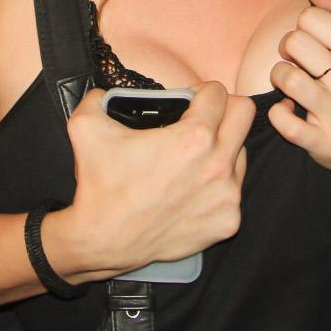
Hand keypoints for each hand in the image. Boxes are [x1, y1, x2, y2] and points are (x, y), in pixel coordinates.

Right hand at [56, 80, 251, 276]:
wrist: (103, 240)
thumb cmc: (100, 186)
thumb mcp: (86, 128)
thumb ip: (96, 97)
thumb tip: (103, 92)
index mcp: (194, 137)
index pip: (218, 93)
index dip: (200, 91)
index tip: (189, 100)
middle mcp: (218, 165)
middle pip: (244, 114)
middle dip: (223, 109)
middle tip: (202, 118)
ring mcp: (227, 196)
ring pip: (241, 153)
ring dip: (223, 149)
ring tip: (194, 158)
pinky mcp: (228, 221)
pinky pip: (234, 190)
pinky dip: (218, 185)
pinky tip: (193, 188)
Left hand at [267, 0, 330, 178]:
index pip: (312, 17)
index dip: (305, 25)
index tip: (314, 41)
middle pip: (295, 43)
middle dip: (289, 49)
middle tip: (299, 61)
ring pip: (287, 78)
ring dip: (280, 77)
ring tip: (291, 83)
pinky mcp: (324, 144)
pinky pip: (284, 122)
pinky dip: (278, 114)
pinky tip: (287, 109)